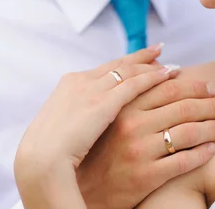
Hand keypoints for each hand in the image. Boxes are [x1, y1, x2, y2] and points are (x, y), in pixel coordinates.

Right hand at [14, 46, 174, 208]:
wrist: (39, 162)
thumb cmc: (48, 153)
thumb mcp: (62, 127)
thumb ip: (79, 115)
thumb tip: (90, 119)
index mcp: (70, 84)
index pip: (106, 67)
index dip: (127, 61)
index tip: (143, 57)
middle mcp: (82, 81)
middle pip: (120, 64)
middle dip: (142, 58)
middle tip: (161, 52)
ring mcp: (93, 90)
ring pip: (131, 71)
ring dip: (154, 68)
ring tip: (174, 66)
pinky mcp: (104, 103)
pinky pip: (136, 84)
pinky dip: (154, 77)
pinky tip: (169, 76)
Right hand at [76, 52, 214, 208]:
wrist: (85, 188)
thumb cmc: (103, 148)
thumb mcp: (113, 115)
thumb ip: (137, 94)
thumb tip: (170, 70)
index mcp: (126, 107)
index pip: (170, 88)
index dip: (196, 86)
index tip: (212, 87)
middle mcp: (133, 126)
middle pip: (184, 107)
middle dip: (211, 104)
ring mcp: (140, 151)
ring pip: (189, 132)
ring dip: (213, 127)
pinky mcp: (147, 175)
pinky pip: (184, 160)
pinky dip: (203, 153)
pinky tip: (212, 149)